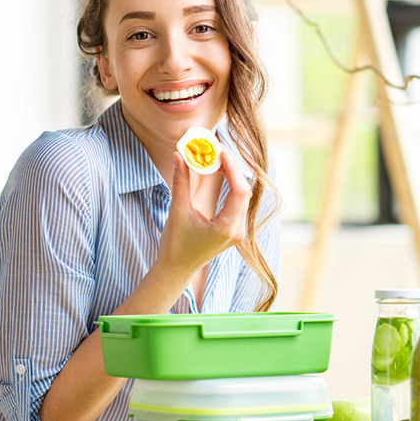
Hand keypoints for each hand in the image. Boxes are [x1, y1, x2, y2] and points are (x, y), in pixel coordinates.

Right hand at [156, 148, 251, 276]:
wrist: (177, 269)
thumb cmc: (175, 244)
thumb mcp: (177, 211)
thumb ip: (180, 182)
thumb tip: (179, 156)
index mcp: (227, 228)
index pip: (239, 191)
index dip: (233, 168)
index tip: (221, 151)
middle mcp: (237, 230)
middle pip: (244, 191)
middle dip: (232, 169)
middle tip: (217, 151)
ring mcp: (238, 231)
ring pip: (243, 196)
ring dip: (233, 176)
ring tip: (218, 160)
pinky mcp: (234, 230)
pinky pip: (238, 203)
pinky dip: (231, 186)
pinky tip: (220, 174)